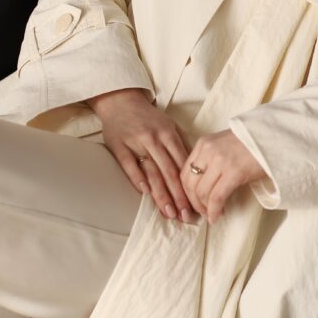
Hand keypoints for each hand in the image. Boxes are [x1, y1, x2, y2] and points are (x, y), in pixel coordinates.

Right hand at [88, 88, 198, 222]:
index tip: (198, 203)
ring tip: (169, 212)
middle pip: (169, 171)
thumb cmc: (148, 118)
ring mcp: (136, 142)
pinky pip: (129, 165)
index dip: (191, 186)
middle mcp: (154, 139)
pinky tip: (145, 193)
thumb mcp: (169, 125)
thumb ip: (182, 144)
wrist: (120, 101)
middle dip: (179, 196)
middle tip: (186, 216)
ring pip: (152, 172)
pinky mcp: (119, 146)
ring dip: (161, 194)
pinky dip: (137, 178)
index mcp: (169, 134)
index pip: (183, 164)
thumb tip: (196, 168)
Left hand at [180, 128, 268, 224]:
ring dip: (205, 209)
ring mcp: (220, 160)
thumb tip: (202, 185)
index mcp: (203, 144)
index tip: (194, 203)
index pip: (184, 173)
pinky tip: (217, 216)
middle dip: (194, 203)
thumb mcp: (223, 146)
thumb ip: (210, 160)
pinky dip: (214, 210)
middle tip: (203, 212)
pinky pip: (217, 197)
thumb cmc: (252, 144)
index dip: (186, 193)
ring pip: (201, 192)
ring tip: (213, 214)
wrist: (274, 138)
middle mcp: (208, 151)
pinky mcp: (234, 172)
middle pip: (190, 184)